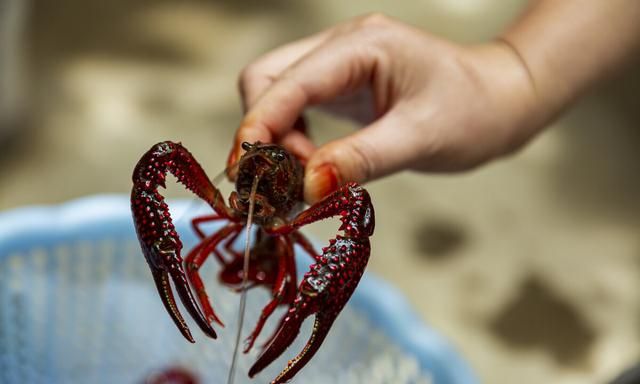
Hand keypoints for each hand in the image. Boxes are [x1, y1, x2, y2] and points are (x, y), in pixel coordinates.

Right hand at [228, 14, 543, 202]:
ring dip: (275, 139)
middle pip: (266, 80)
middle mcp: (342, 47)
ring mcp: (339, 65)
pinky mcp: (341, 86)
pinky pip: (296, 107)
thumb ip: (362, 159)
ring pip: (275, 94)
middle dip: (264, 133)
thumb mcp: (421, 137)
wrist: (499, 102)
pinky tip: (313, 165)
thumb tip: (307, 188)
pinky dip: (291, 139)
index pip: (286, 81)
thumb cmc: (473, 112)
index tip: (248, 176)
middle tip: (286, 183)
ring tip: (302, 180)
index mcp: (361, 46)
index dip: (258, 127)